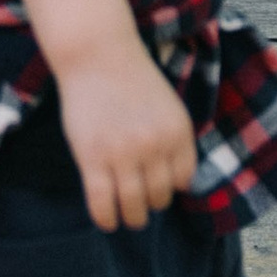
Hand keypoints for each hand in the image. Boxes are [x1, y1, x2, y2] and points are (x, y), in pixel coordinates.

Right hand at [57, 37, 197, 230]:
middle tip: (141, 203)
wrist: (97, 55)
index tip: (159, 187)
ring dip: (132, 217)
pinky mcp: (92, 158)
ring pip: (133, 206)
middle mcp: (155, 146)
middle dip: (151, 203)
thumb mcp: (168, 107)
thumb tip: (177, 185)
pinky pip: (102, 202)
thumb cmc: (132, 79)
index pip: (184, 180)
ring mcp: (123, 154)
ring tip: (128, 217)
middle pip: (160, 196)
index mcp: (178, 132)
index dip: (171, 187)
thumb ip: (173, 141)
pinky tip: (107, 221)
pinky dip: (105, 218)